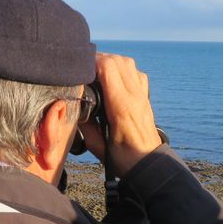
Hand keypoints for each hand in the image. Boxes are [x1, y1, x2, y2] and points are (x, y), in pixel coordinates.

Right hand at [79, 53, 162, 176]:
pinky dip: (123, 69)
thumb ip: (84, 124)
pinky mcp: (145, 96)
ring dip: (111, 62)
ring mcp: (142, 94)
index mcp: (121, 106)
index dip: (92, 62)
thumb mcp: (96, 146)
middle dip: (99, 59)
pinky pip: (136, 72)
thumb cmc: (123, 158)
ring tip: (96, 72)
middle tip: (84, 70)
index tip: (79, 70)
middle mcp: (134, 96)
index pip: (109, 67)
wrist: (149, 164)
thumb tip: (73, 104)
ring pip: (128, 63)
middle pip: (118, 60)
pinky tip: (113, 80)